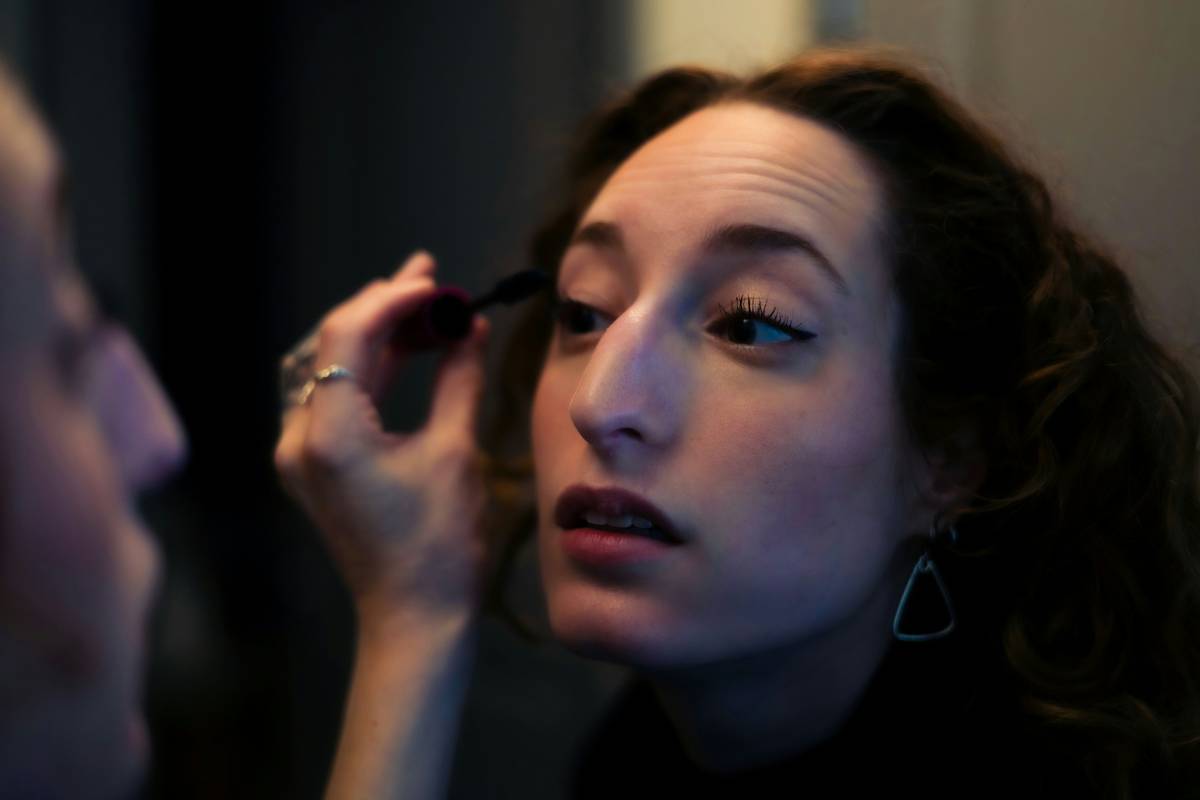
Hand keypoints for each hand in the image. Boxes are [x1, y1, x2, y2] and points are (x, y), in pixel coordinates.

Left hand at [274, 251, 492, 624]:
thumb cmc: (441, 546)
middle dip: (384, 308)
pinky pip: (336, 396)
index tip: (437, 281)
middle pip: (334, 345)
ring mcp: (301, 454)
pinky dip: (372, 368)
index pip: (348, 335)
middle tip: (432, 278)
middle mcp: (300, 439)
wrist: (414, 618)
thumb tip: (470, 326)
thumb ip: (458, 378)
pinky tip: (410, 349)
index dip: (393, 299)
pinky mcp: (314, 465)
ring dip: (379, 334)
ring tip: (428, 306)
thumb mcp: (455, 452)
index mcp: (329, 436)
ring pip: (333, 367)